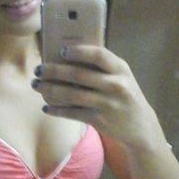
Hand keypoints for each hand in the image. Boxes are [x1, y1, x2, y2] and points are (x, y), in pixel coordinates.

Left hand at [32, 45, 157, 148]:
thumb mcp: (123, 78)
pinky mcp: (99, 120)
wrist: (141, 127)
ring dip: (49, 89)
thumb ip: (103, 68)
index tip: (61, 50)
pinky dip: (57, 110)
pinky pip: (72, 113)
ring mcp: (107, 104)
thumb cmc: (126, 97)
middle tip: (38, 69)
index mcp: (121, 69)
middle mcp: (115, 85)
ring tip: (36, 85)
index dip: (78, 51)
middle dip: (53, 71)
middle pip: (78, 74)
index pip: (98, 55)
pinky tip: (46, 108)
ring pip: (71, 95)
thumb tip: (68, 57)